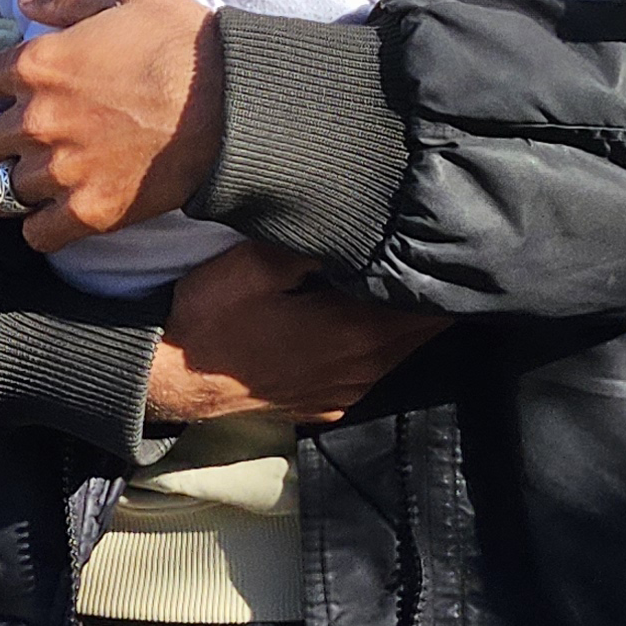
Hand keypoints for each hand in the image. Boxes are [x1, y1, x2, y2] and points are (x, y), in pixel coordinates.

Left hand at [0, 0, 225, 252]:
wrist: (231, 103)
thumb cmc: (180, 41)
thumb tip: (23, 0)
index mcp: (37, 65)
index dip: (1, 86)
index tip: (22, 91)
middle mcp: (37, 121)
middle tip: (16, 141)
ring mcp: (61, 172)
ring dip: (14, 185)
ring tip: (35, 179)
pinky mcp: (90, 212)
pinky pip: (36, 235)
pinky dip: (40, 228)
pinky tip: (56, 213)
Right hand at [145, 238, 446, 428]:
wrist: (167, 381)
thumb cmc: (209, 317)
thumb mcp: (254, 265)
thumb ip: (313, 245)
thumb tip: (361, 223)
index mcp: (351, 334)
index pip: (424, 309)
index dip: (443, 280)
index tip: (458, 247)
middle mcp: (359, 371)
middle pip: (421, 334)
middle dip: (435, 299)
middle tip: (449, 258)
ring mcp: (342, 391)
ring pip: (399, 355)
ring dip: (411, 323)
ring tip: (419, 282)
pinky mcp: (323, 402)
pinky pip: (373, 371)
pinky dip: (385, 345)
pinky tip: (376, 321)